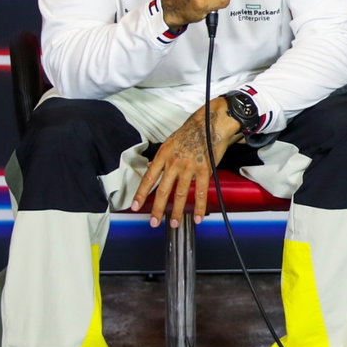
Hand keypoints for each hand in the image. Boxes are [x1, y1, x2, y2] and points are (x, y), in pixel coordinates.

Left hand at [130, 98, 242, 227]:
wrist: (212, 123)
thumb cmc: (192, 131)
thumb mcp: (171, 142)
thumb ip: (163, 158)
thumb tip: (153, 169)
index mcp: (163, 155)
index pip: (149, 178)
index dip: (141, 193)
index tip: (135, 206)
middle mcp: (174, 163)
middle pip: (163, 190)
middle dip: (157, 209)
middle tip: (153, 223)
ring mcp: (190, 167)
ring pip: (181, 194)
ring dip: (177, 211)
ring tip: (174, 223)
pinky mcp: (205, 170)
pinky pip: (201, 192)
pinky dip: (199, 206)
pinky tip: (198, 217)